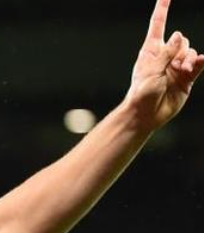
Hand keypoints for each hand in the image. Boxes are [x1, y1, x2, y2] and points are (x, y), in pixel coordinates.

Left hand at [125, 0, 203, 129]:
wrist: (145, 114)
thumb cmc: (141, 92)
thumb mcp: (151, 70)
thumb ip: (166, 52)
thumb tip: (179, 35)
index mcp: (151, 50)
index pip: (158, 24)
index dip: (163, 9)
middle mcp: (165, 56)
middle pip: (182, 40)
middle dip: (182, 49)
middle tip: (176, 67)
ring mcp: (176, 67)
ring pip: (191, 52)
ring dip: (189, 60)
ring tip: (181, 72)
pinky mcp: (186, 78)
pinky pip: (197, 65)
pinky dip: (200, 62)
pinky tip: (201, 61)